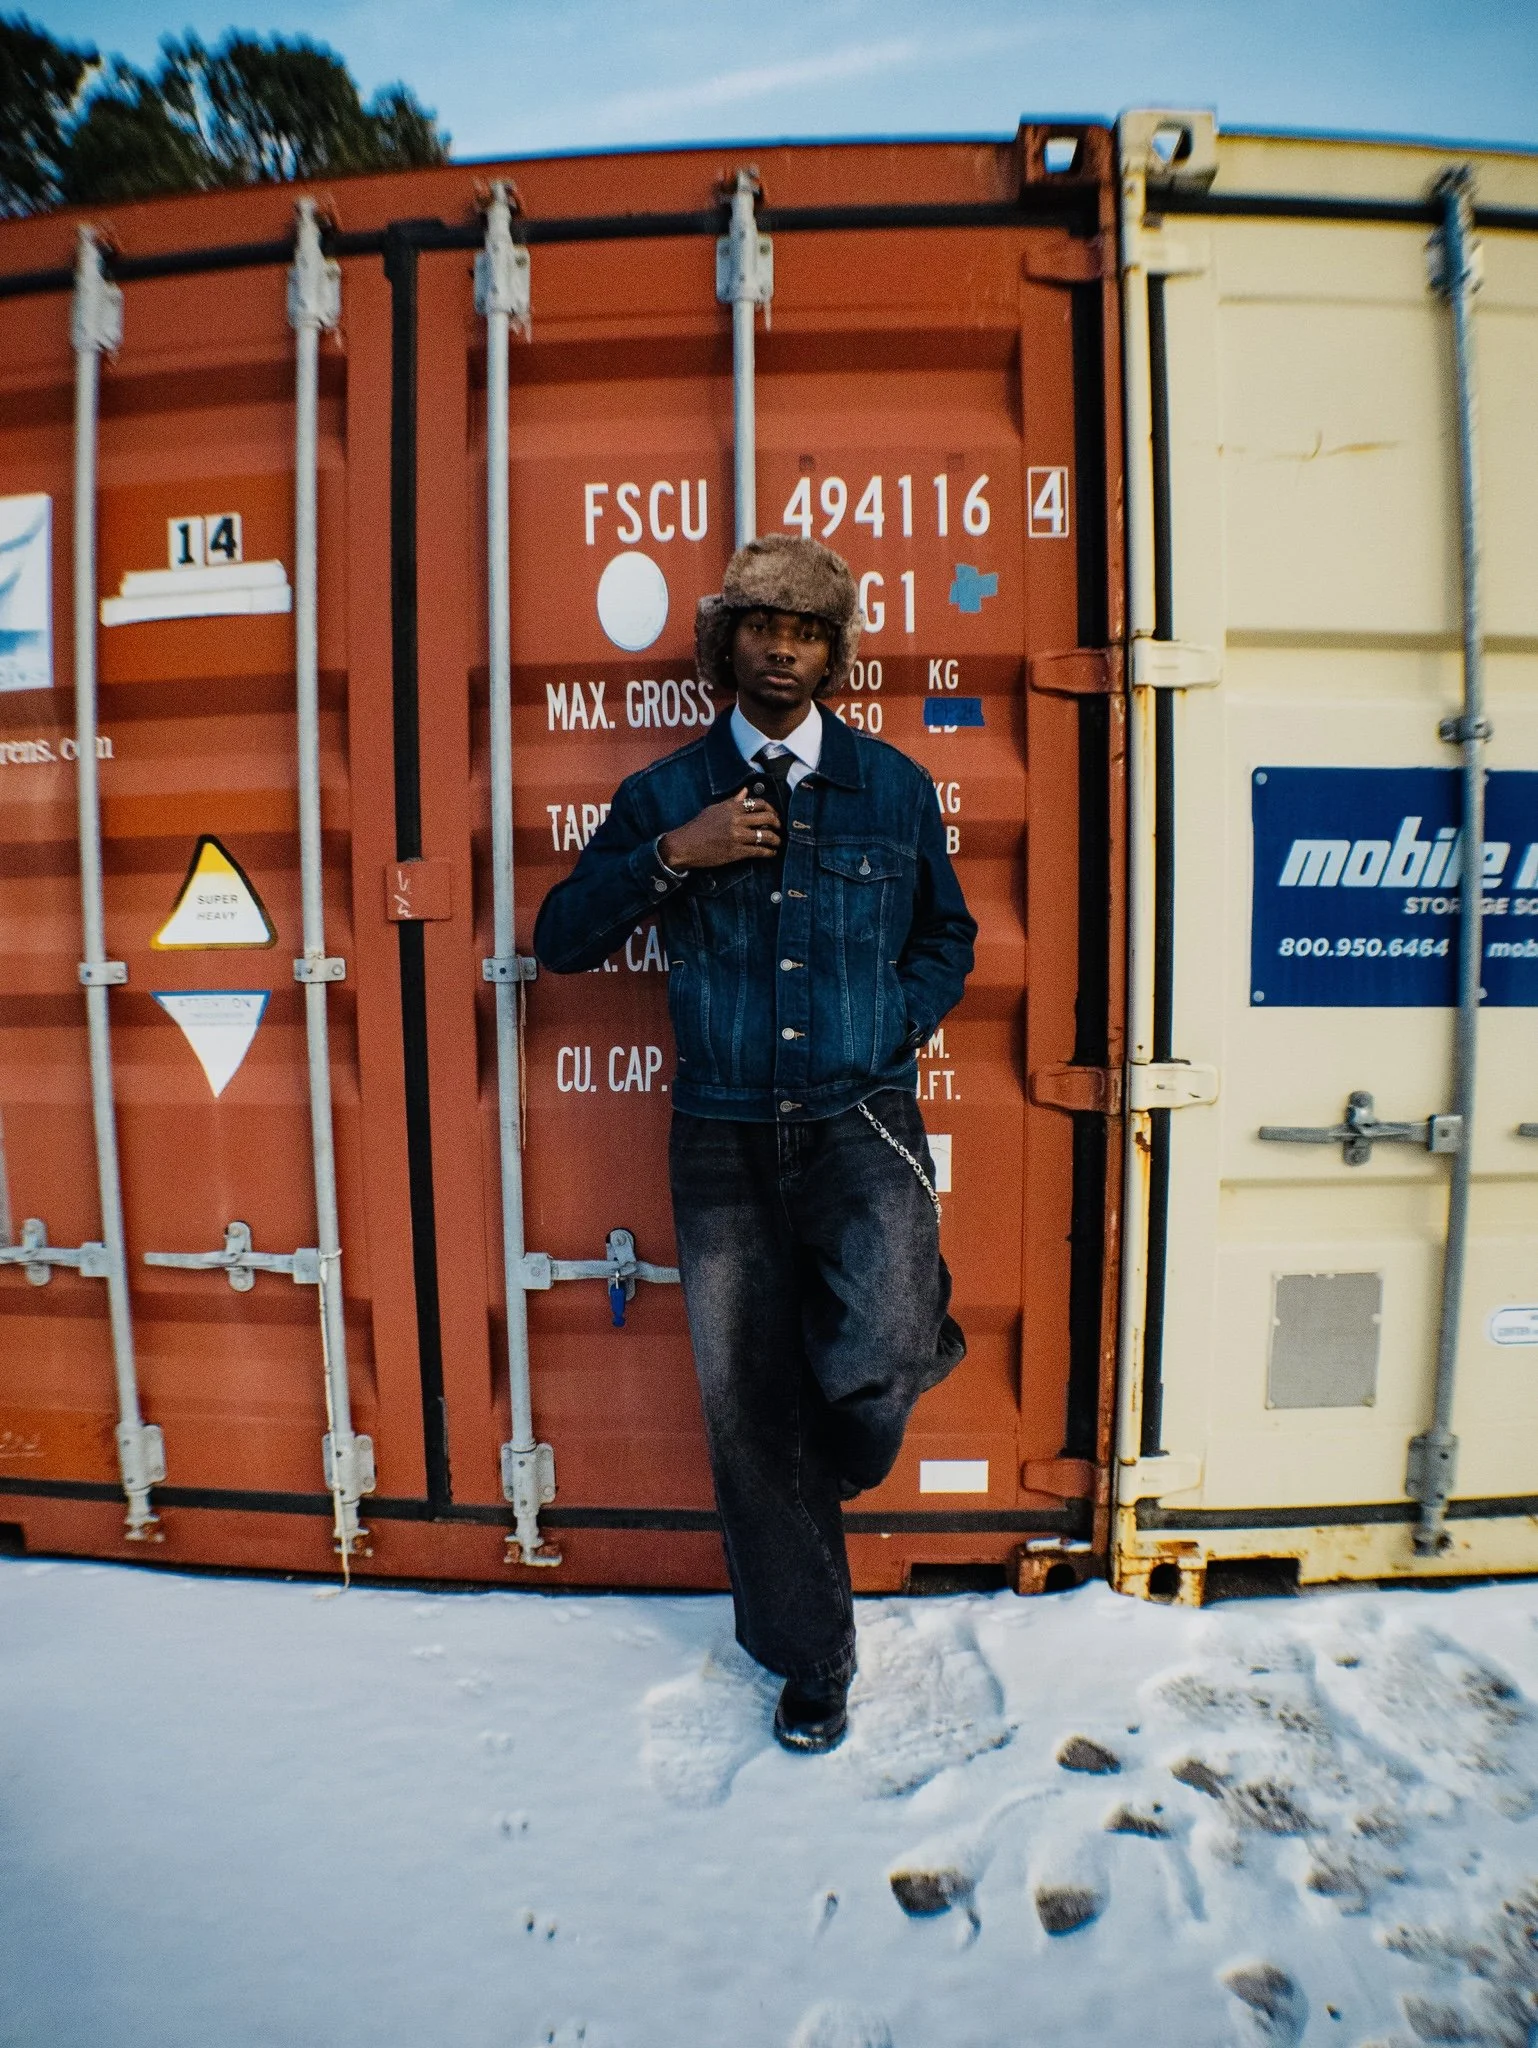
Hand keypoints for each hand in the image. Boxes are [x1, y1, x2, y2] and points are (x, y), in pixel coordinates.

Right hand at [659, 789, 782, 869]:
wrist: (685, 845)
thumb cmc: (698, 827)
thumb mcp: (714, 809)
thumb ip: (732, 801)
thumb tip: (745, 791)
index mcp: (731, 808)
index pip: (759, 804)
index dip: (770, 809)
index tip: (773, 814)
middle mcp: (736, 820)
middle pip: (766, 818)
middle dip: (777, 823)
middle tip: (779, 828)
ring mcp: (737, 836)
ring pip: (765, 836)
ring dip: (776, 840)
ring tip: (777, 842)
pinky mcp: (736, 852)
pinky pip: (758, 851)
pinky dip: (768, 852)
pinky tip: (771, 853)